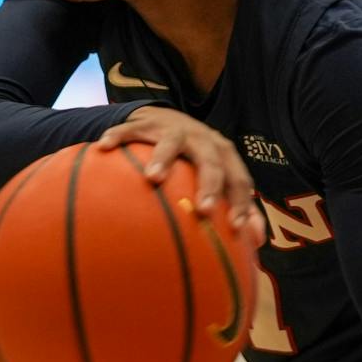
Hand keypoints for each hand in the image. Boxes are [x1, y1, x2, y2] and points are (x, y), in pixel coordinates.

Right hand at [97, 108, 261, 241]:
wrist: (168, 120)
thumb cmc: (196, 161)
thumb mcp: (220, 178)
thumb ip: (237, 207)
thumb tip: (258, 241)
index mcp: (223, 155)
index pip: (238, 179)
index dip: (241, 202)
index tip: (236, 227)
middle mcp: (203, 140)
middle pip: (211, 160)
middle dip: (210, 183)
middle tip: (204, 209)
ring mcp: (174, 130)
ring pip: (171, 142)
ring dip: (164, 158)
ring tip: (153, 178)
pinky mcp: (145, 124)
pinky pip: (130, 130)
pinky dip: (118, 137)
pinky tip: (104, 148)